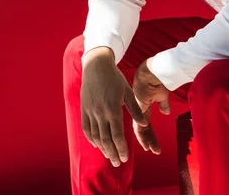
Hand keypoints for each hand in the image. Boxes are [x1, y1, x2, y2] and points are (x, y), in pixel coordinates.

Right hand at [80, 49, 148, 166]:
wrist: (96, 66)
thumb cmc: (115, 78)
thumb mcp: (128, 91)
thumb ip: (135, 109)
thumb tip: (145, 124)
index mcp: (113, 108)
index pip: (117, 135)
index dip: (122, 148)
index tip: (125, 158)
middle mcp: (100, 112)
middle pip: (106, 139)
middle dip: (113, 153)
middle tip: (118, 163)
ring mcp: (90, 111)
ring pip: (95, 136)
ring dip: (103, 148)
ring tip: (109, 156)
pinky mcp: (84, 108)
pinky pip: (86, 128)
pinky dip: (91, 139)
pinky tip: (96, 144)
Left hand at [132, 57, 170, 153]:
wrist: (154, 71)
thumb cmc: (158, 79)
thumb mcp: (162, 94)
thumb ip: (163, 104)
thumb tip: (166, 113)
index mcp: (144, 106)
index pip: (146, 124)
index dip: (150, 134)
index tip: (153, 145)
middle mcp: (139, 109)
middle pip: (143, 128)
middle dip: (149, 140)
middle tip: (154, 151)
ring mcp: (137, 109)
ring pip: (139, 129)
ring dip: (146, 141)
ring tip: (151, 150)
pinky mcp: (137, 108)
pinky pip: (137, 125)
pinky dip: (142, 136)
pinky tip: (146, 144)